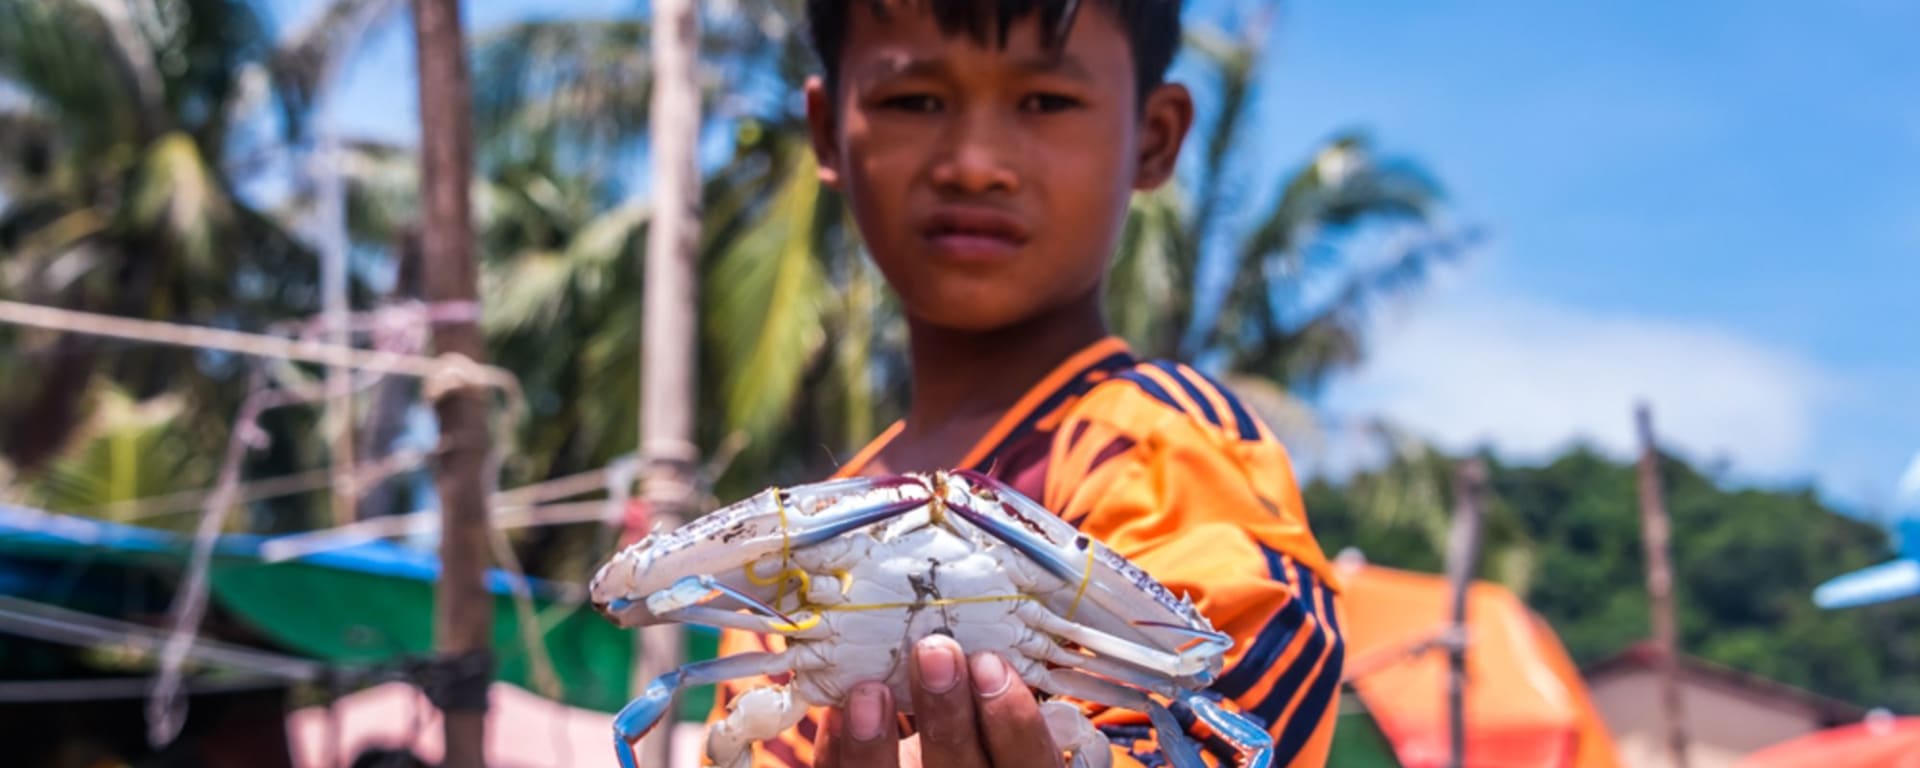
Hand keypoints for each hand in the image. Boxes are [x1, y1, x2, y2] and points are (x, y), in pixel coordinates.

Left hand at [813, 634, 1061, 766]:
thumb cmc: (967, 729)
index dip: (1015, 720)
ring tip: (868, 690)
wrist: (929, 764)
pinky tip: (837, 714)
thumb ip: (981, 685)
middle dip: (947, 715)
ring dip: (877, 741)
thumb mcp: (987, 712)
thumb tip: (953, 632)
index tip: (988, 661)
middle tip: (933, 652)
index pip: (1029, 760)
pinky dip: (840, 751)